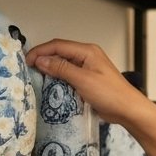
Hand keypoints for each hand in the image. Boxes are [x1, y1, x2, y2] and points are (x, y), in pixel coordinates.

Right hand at [25, 39, 149, 126]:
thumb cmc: (111, 94)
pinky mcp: (88, 80)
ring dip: (50, 69)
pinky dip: (58, 79)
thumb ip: (61, 68)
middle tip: (28, 69)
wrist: (128, 110)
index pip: (58, 45)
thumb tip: (41, 60)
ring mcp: (88, 68)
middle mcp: (87, 57)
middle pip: (59, 53)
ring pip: (63, 65)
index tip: (27, 61)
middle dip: (43, 58)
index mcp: (87, 51)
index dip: (40, 51)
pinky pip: (69, 75)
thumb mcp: (83, 79)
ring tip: (36, 76)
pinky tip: (50, 85)